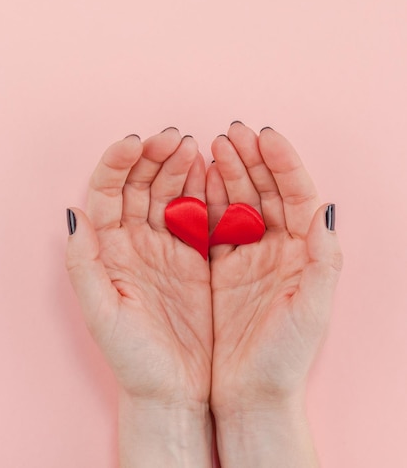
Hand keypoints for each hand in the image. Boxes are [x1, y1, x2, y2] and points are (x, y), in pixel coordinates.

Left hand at [65, 129, 211, 407]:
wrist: (174, 390)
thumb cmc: (134, 358)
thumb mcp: (103, 314)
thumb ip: (84, 264)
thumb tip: (73, 213)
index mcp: (108, 251)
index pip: (107, 193)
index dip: (118, 163)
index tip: (137, 142)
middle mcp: (133, 242)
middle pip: (139, 185)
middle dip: (154, 156)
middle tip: (175, 137)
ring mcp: (164, 246)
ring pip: (168, 193)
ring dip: (178, 167)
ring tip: (193, 147)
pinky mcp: (193, 256)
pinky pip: (196, 214)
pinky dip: (202, 191)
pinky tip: (211, 173)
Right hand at [207, 123, 342, 464]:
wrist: (249, 393)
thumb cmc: (284, 357)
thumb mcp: (310, 311)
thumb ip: (324, 261)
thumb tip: (327, 208)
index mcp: (304, 253)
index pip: (297, 194)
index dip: (283, 162)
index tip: (264, 135)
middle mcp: (279, 247)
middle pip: (267, 190)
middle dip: (252, 158)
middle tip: (233, 131)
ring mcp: (250, 254)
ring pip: (240, 200)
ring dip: (229, 171)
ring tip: (214, 145)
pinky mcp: (224, 266)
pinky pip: (216, 223)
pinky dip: (208, 198)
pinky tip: (198, 179)